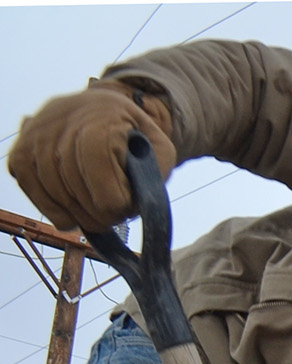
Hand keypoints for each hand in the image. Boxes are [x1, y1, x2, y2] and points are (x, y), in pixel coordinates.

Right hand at [8, 79, 176, 231]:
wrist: (97, 109)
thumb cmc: (131, 134)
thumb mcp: (159, 147)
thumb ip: (157, 173)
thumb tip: (140, 201)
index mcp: (102, 119)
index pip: (101, 177)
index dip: (117, 204)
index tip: (127, 207)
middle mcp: (63, 122)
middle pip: (77, 189)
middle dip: (99, 213)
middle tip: (113, 215)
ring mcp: (37, 135)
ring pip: (54, 191)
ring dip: (78, 214)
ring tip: (96, 214)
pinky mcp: (22, 150)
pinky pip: (32, 190)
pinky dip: (53, 210)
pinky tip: (71, 215)